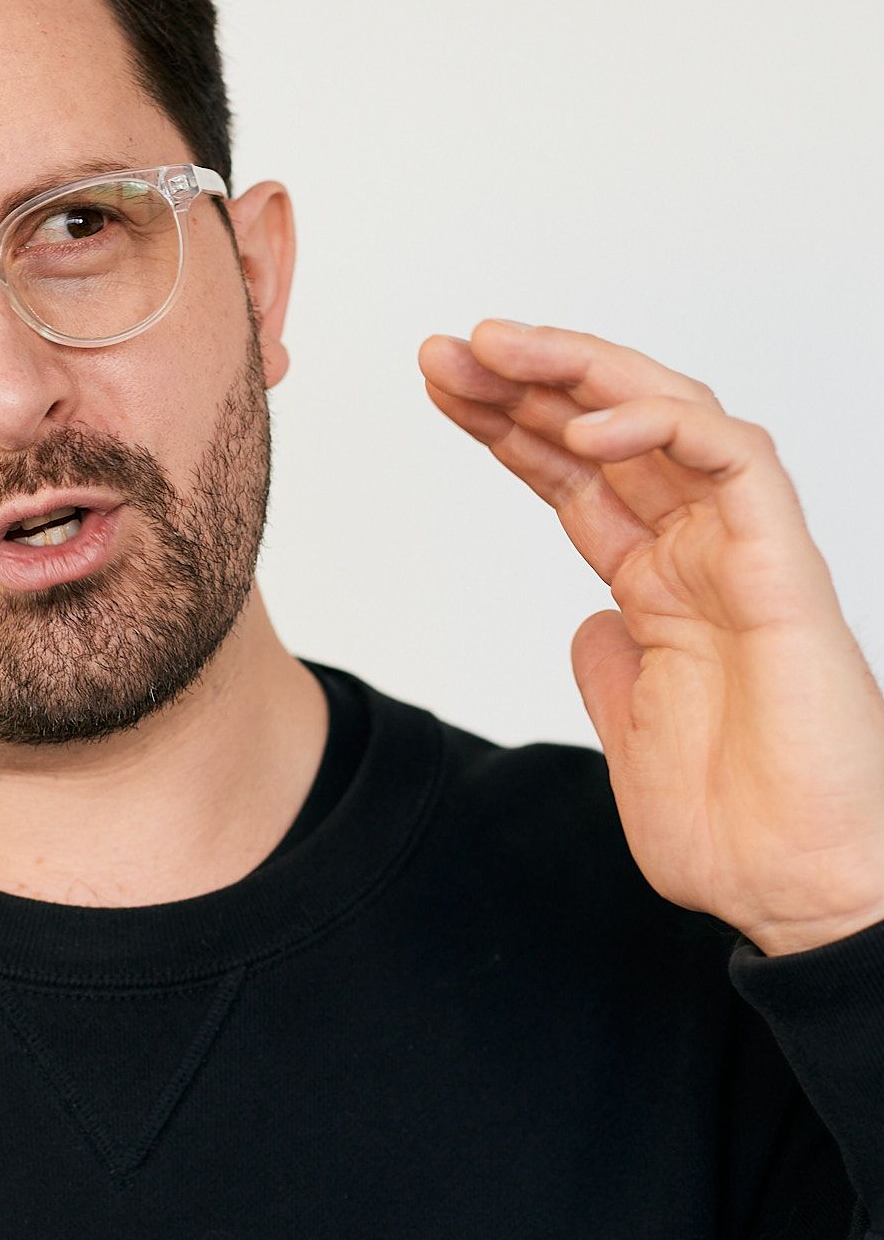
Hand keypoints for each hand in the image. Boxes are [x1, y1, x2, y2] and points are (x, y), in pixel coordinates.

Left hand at [418, 320, 883, 956]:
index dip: (506, 425)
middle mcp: (703, 554)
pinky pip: (732, 458)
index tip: (437, 386)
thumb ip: (608, 669)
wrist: (802, 892)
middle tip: (445, 346)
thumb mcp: (631, 736)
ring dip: (578, 371)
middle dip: (523, 380)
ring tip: (494, 346)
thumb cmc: (738, 829)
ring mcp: (744, 552)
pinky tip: (581, 424)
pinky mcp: (784, 566)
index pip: (575, 478)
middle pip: (606, 431)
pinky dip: (658, 425)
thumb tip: (587, 621)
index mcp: (663, 589)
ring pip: (668, 415)